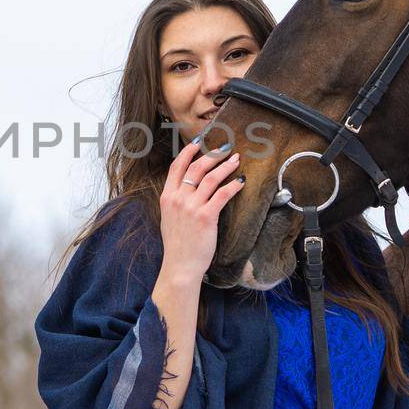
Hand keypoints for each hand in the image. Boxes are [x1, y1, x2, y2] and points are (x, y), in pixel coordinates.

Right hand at [158, 138, 244, 283]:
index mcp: (167, 197)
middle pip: (197, 167)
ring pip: (211, 178)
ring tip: (236, 160)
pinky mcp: (206, 217)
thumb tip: (185, 187)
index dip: (188, 151)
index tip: (199, 142)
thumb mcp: (168, 218)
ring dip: (226, 166)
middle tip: (225, 148)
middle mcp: (178, 198)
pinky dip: (233, 185)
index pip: (177, 166)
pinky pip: (223, 194)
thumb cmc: (177, 245)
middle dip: (213, 155)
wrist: (180, 266)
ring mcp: (191, 207)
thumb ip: (175, 200)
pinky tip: (241, 181)